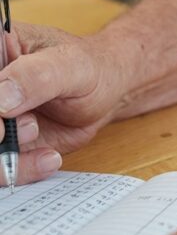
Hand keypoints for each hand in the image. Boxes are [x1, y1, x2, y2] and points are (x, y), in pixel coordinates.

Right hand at [0, 23, 126, 185]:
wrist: (107, 91)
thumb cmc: (90, 67)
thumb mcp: (71, 64)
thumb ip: (37, 76)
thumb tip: (0, 97)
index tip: (2, 118)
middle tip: (26, 127)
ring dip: (4, 156)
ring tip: (36, 133)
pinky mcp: (0, 146)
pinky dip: (19, 170)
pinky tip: (48, 158)